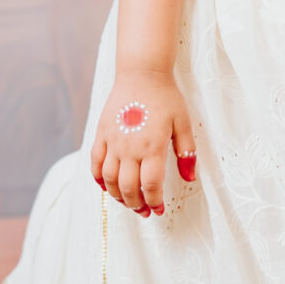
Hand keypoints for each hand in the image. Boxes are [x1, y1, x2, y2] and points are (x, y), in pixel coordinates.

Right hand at [90, 79, 196, 213]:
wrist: (142, 73)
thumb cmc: (166, 97)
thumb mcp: (184, 123)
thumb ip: (187, 152)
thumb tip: (189, 178)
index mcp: (152, 146)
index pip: (150, 185)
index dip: (155, 202)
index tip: (159, 209)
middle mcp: (130, 147)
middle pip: (128, 187)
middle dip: (137, 204)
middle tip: (145, 211)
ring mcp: (112, 141)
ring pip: (109, 179)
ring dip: (118, 196)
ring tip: (128, 201)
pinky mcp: (102, 133)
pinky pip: (95, 162)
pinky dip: (99, 179)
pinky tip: (107, 186)